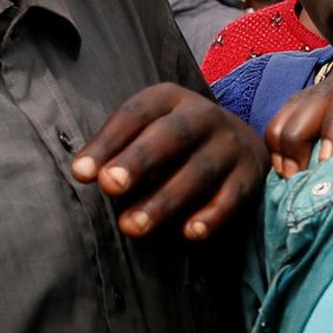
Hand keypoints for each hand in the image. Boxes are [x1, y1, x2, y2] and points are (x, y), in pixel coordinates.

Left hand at [69, 84, 264, 240]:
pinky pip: (232, 196)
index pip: (134, 115)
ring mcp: (231, 143)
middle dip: (138, 161)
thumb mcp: (146, 130)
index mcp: (169, 98)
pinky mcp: (251, 174)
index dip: (107, 143)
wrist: (238, 142)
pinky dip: (212, 215)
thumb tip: (83, 173)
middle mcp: (203, 115)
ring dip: (165, 200)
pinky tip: (190, 233)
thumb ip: (117, 149)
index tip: (80, 173)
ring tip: (132, 226)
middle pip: (171, 136)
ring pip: (199, 171)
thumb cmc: (173, 142)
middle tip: (109, 186)